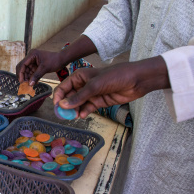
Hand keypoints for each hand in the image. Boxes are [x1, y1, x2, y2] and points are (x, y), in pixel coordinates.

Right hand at [16, 35, 97, 84]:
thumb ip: (36, 76)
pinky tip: (33, 83)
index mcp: (32, 55)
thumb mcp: (45, 68)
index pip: (22, 64)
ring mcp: (33, 61)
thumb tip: (29, 84)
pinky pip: (31, 72)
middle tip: (24, 85)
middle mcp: (31, 57)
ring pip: (26, 71)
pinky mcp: (36, 65)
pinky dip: (32, 78)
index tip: (21, 81)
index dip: (20, 73)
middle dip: (23, 76)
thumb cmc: (55, 61)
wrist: (63, 59)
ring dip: (27, 78)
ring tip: (29, 85)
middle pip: (23, 68)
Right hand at [53, 57, 169, 118]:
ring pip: (78, 104)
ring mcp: (91, 94)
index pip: (63, 87)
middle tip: (64, 116)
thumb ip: (79, 96)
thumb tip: (63, 105)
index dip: (58, 97)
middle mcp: (83, 85)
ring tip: (73, 117)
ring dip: (74, 110)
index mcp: (79, 77)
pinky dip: (84, 112)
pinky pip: (88, 108)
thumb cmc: (115, 76)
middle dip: (66, 106)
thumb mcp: (95, 85)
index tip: (57, 107)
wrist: (137, 80)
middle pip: (69, 97)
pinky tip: (83, 115)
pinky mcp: (99, 101)